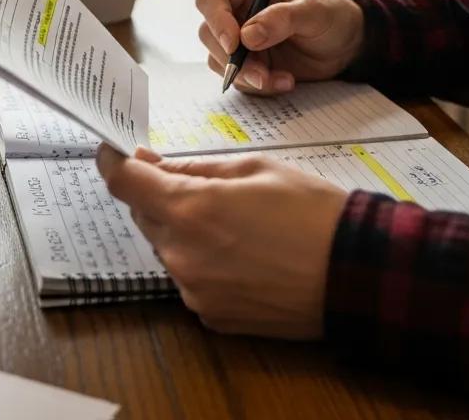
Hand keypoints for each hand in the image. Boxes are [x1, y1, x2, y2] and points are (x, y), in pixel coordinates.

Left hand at [97, 144, 346, 338]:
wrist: (354, 274)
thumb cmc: (310, 210)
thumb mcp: (254, 168)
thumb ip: (195, 168)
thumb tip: (151, 162)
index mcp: (191, 209)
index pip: (124, 183)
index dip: (113, 163)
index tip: (114, 151)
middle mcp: (182, 254)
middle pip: (145, 214)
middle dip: (159, 193)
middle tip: (193, 181)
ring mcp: (194, 290)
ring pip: (167, 246)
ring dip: (182, 228)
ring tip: (232, 220)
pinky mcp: (211, 316)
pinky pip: (189, 277)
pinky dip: (202, 260)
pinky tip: (240, 252)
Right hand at [195, 0, 364, 94]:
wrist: (346, 44)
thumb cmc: (331, 15)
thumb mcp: (314, 11)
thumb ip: (282, 19)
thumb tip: (247, 36)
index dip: (216, 21)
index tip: (234, 44)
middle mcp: (238, 13)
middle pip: (209, 34)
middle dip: (231, 58)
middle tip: (260, 73)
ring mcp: (241, 41)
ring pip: (219, 61)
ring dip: (247, 77)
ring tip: (282, 79)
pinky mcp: (249, 65)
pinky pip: (239, 80)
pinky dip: (260, 86)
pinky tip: (286, 81)